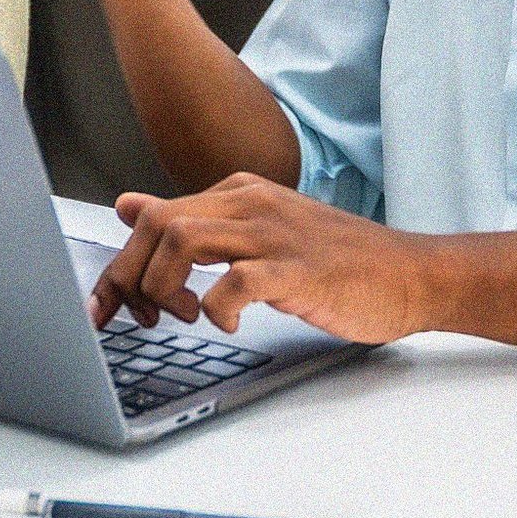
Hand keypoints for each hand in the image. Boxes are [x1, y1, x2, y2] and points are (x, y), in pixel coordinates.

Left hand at [88, 174, 436, 344]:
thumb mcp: (257, 230)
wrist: (410, 273)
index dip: (119, 263)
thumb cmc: (335, 261)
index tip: (106, 306)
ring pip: (183, 241)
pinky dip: (216, 308)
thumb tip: (128, 205)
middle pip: (157, 225)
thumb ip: (195, 219)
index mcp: (239, 192)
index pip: (153, 215)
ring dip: (166, 287)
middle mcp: (251, 203)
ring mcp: (275, 234)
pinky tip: (227, 325)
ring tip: (183, 316)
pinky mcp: (298, 271)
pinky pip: (235, 282)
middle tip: (136, 319)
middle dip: (129, 277)